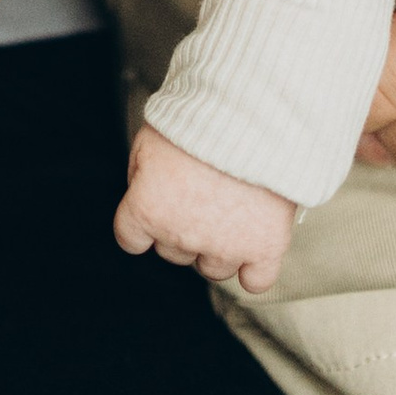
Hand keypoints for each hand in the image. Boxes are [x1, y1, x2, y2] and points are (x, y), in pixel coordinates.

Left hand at [113, 124, 297, 290]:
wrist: (251, 113)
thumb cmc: (197, 118)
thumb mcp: (148, 139)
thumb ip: (140, 176)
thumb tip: (144, 195)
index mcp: (147, 209)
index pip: (131, 239)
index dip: (144, 223)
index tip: (158, 208)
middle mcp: (182, 234)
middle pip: (173, 252)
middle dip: (182, 227)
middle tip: (200, 195)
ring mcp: (225, 245)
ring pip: (212, 268)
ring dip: (216, 246)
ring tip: (230, 210)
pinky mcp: (264, 247)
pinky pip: (256, 281)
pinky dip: (254, 270)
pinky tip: (254, 249)